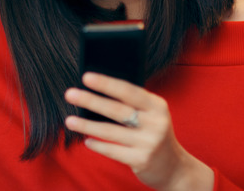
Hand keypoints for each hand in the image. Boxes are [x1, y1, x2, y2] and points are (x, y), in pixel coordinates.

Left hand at [64, 73, 213, 190]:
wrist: (174, 167)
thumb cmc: (154, 133)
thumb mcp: (151, 115)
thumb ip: (131, 104)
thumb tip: (96, 91)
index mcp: (157, 106)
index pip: (128, 90)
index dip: (106, 83)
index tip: (86, 77)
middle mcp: (156, 123)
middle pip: (117, 109)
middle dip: (91, 100)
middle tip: (70, 94)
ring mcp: (149, 143)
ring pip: (111, 132)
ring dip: (87, 125)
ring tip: (69, 120)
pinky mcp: (142, 160)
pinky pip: (113, 151)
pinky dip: (98, 145)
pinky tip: (87, 141)